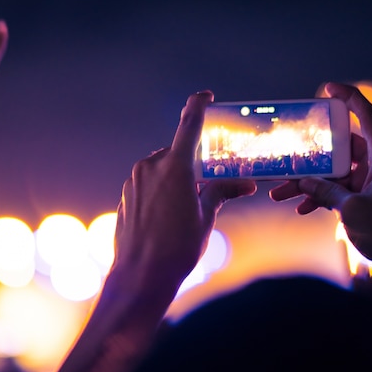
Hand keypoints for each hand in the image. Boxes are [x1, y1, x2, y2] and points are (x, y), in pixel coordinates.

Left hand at [113, 91, 256, 293]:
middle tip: (207, 181)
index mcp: (174, 166)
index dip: (198, 105)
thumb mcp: (205, 218)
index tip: (205, 96)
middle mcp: (150, 167)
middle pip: (177, 152)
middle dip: (193, 162)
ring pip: (162, 168)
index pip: (189, 124)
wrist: (140, 275)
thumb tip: (246, 184)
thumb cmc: (177, 247)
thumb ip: (222, 194)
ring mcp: (134, 180)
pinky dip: (161, 189)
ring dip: (177, 177)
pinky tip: (168, 214)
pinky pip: (148, 183)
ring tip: (188, 206)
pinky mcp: (126, 195)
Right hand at [269, 83, 371, 273]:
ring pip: (333, 173)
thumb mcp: (351, 209)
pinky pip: (337, 190)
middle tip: (286, 157)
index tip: (326, 89)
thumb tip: (302, 181)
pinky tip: (301, 209)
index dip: (348, 97)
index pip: (367, 115)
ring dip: (308, 183)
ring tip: (280, 193)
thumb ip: (325, 191)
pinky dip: (319, 197)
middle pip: (340, 149)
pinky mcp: (367, 198)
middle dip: (310, 157)